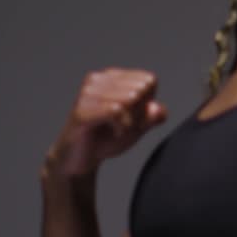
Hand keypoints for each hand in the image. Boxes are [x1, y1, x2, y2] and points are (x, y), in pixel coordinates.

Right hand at [43, 68, 167, 182]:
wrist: (79, 160)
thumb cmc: (106, 139)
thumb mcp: (137, 127)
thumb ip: (153, 116)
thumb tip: (157, 109)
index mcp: (112, 76)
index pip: (149, 80)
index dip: (147, 103)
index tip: (133, 117)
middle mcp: (99, 79)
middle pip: (141, 89)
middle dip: (138, 113)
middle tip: (124, 126)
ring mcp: (88, 93)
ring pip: (130, 99)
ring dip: (130, 122)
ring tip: (117, 130)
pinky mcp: (81, 110)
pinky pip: (116, 111)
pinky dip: (122, 126)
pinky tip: (115, 132)